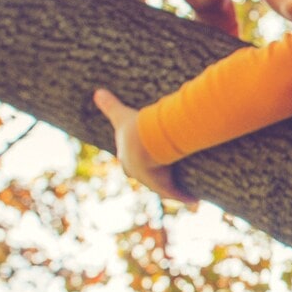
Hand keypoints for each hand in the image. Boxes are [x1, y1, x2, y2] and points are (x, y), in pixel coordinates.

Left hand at [93, 87, 197, 205]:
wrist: (144, 142)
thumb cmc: (134, 128)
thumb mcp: (121, 115)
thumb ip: (110, 105)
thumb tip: (97, 92)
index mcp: (126, 159)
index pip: (129, 165)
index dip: (136, 164)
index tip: (145, 163)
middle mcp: (136, 173)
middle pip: (145, 178)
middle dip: (153, 178)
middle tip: (165, 176)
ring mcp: (149, 181)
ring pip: (162, 187)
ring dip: (172, 189)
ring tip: (185, 191)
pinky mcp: (162, 185)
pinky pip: (176, 192)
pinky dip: (185, 196)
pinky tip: (195, 200)